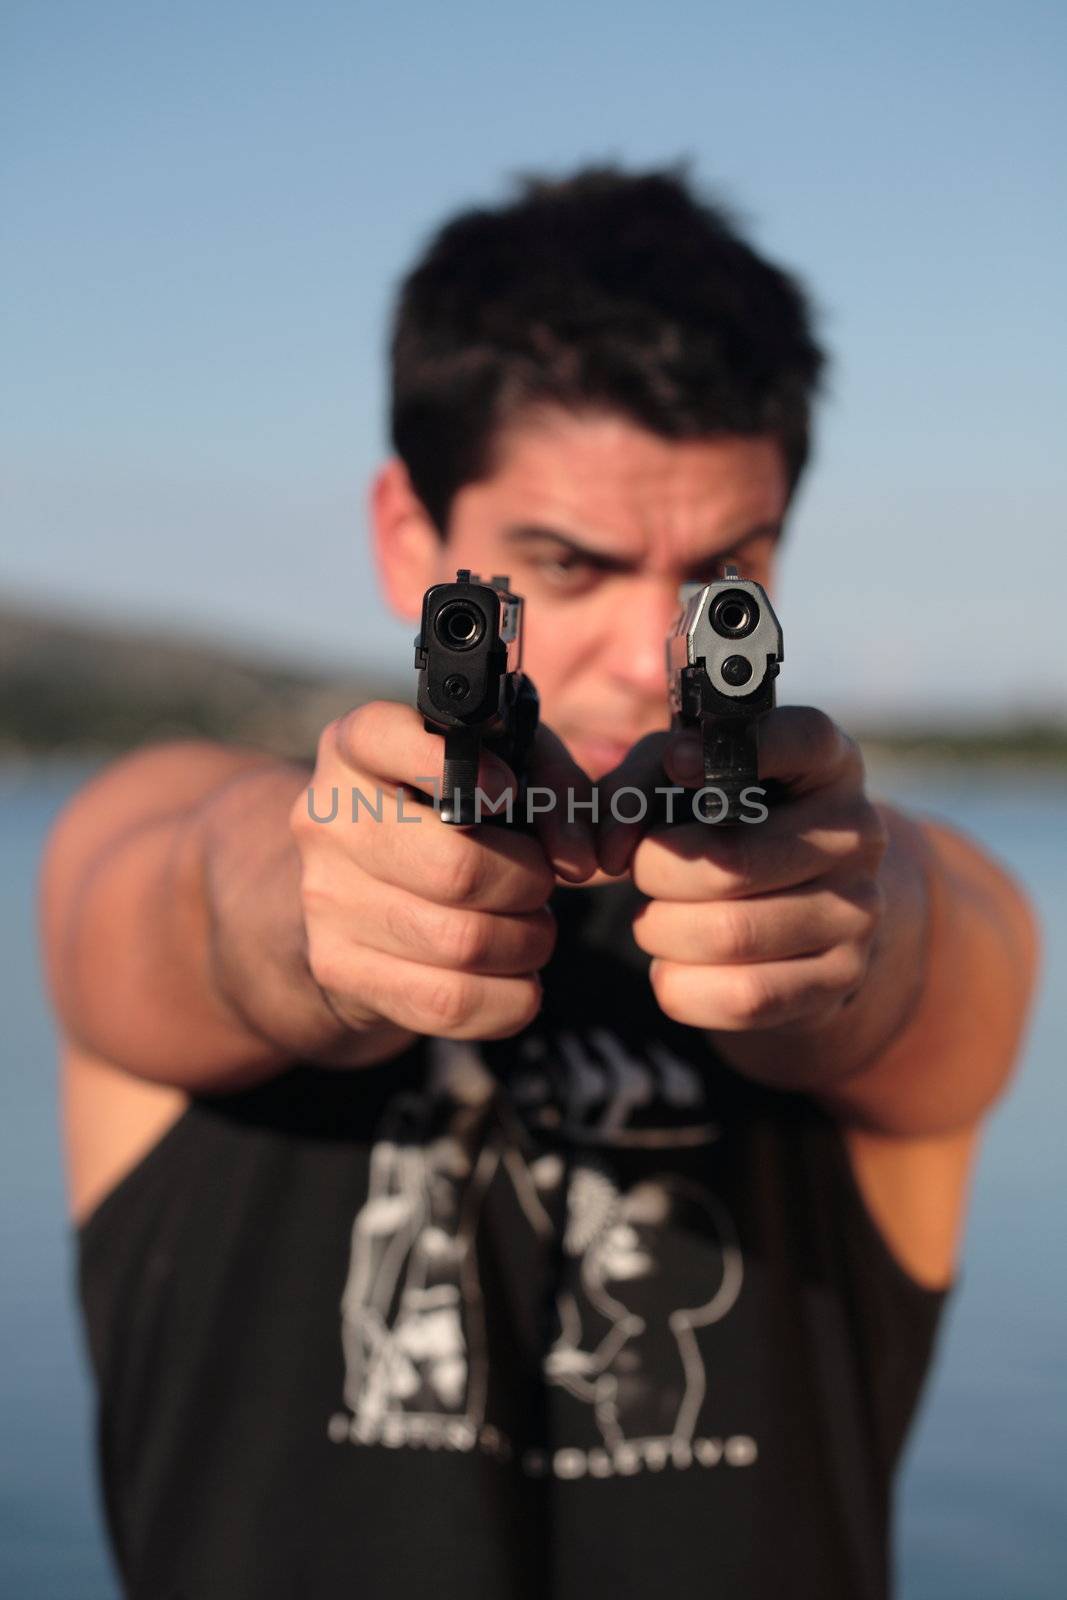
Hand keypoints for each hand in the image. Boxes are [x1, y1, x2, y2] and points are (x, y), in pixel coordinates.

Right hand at [290, 701, 595, 1045]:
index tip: (508, 791)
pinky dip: (509, 999)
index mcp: (357, 747)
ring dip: (527, 942)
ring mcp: (324, 897)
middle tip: (541, 883)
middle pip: (455, 869)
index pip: (384, 738)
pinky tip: (519, 980)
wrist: (367, 890)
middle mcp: (326, 818)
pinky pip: (446, 1003)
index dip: (463, 770)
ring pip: (460, 943)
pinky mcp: (337, 967)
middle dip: (527, 882)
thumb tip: (579, 861)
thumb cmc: (455, 815)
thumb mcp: (508, 770)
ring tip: (531, 928)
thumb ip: (556, 790)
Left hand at [597, 708, 888, 1036]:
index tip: (677, 764)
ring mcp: (857, 909)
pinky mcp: (842, 977)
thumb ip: (635, 787)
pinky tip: (676, 965)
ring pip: (729, 934)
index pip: (803, 738)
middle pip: (732, 860)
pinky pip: (742, 997)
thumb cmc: (721, 829)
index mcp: (826, 763)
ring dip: (662, 931)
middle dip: (657, 872)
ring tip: (658, 918)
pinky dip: (682, 985)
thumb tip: (612, 847)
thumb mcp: (678, 783)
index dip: (734, 749)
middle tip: (641, 872)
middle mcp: (855, 831)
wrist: (794, 918)